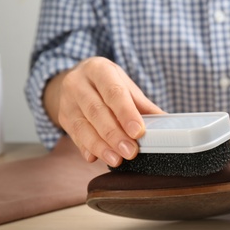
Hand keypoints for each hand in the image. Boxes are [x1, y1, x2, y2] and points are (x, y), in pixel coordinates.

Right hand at [43, 57, 164, 166]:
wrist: (77, 78)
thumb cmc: (107, 83)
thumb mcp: (124, 85)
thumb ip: (143, 105)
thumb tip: (166, 123)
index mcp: (99, 69)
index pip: (113, 92)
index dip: (126, 113)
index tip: (138, 132)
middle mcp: (79, 83)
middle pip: (97, 111)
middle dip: (115, 134)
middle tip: (130, 151)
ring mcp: (67, 101)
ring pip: (82, 126)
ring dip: (101, 146)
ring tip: (116, 159)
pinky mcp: (63, 117)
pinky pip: (74, 136)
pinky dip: (85, 148)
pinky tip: (95, 158)